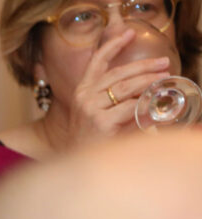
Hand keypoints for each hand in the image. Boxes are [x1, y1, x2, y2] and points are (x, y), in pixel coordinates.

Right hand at [65, 29, 171, 144]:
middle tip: (163, 64)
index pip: (97, 62)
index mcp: (81, 91)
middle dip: (144, 66)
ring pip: (126, 87)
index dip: (113, 45)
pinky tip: (152, 104)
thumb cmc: (89, 139)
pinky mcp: (101, 122)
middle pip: (119, 73)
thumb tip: (143, 89)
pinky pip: (130, 107)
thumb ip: (113, 98)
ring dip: (148, 82)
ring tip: (163, 80)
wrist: (76, 164)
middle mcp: (84, 97)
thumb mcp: (94, 113)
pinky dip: (144, 104)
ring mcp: (91, 109)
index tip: (129, 33)